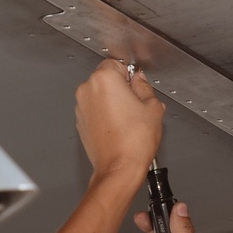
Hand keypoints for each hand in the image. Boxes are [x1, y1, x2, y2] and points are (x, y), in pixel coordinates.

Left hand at [75, 59, 165, 177]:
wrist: (119, 168)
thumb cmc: (133, 142)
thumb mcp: (152, 107)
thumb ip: (145, 87)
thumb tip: (140, 81)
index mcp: (104, 79)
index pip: (117, 64)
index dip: (130, 75)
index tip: (137, 87)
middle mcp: (87, 90)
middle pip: (106, 78)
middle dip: (121, 88)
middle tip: (136, 105)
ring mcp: (81, 107)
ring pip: (99, 95)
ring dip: (112, 101)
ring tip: (128, 119)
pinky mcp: (80, 122)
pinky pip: (94, 110)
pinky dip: (104, 114)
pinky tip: (118, 127)